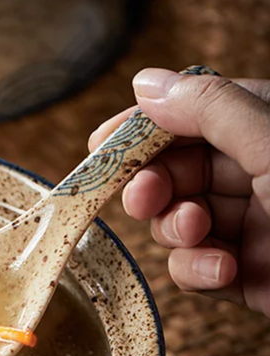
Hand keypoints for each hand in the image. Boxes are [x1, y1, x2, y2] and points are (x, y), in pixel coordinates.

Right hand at [89, 69, 269, 316]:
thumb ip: (211, 111)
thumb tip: (146, 82)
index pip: (192, 113)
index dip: (144, 126)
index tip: (102, 143)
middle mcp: (259, 173)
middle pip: (175, 169)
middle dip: (154, 184)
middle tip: (143, 198)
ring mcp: (250, 225)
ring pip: (176, 220)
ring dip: (175, 230)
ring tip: (197, 233)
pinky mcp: (243, 274)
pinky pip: (194, 266)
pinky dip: (196, 269)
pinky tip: (222, 270)